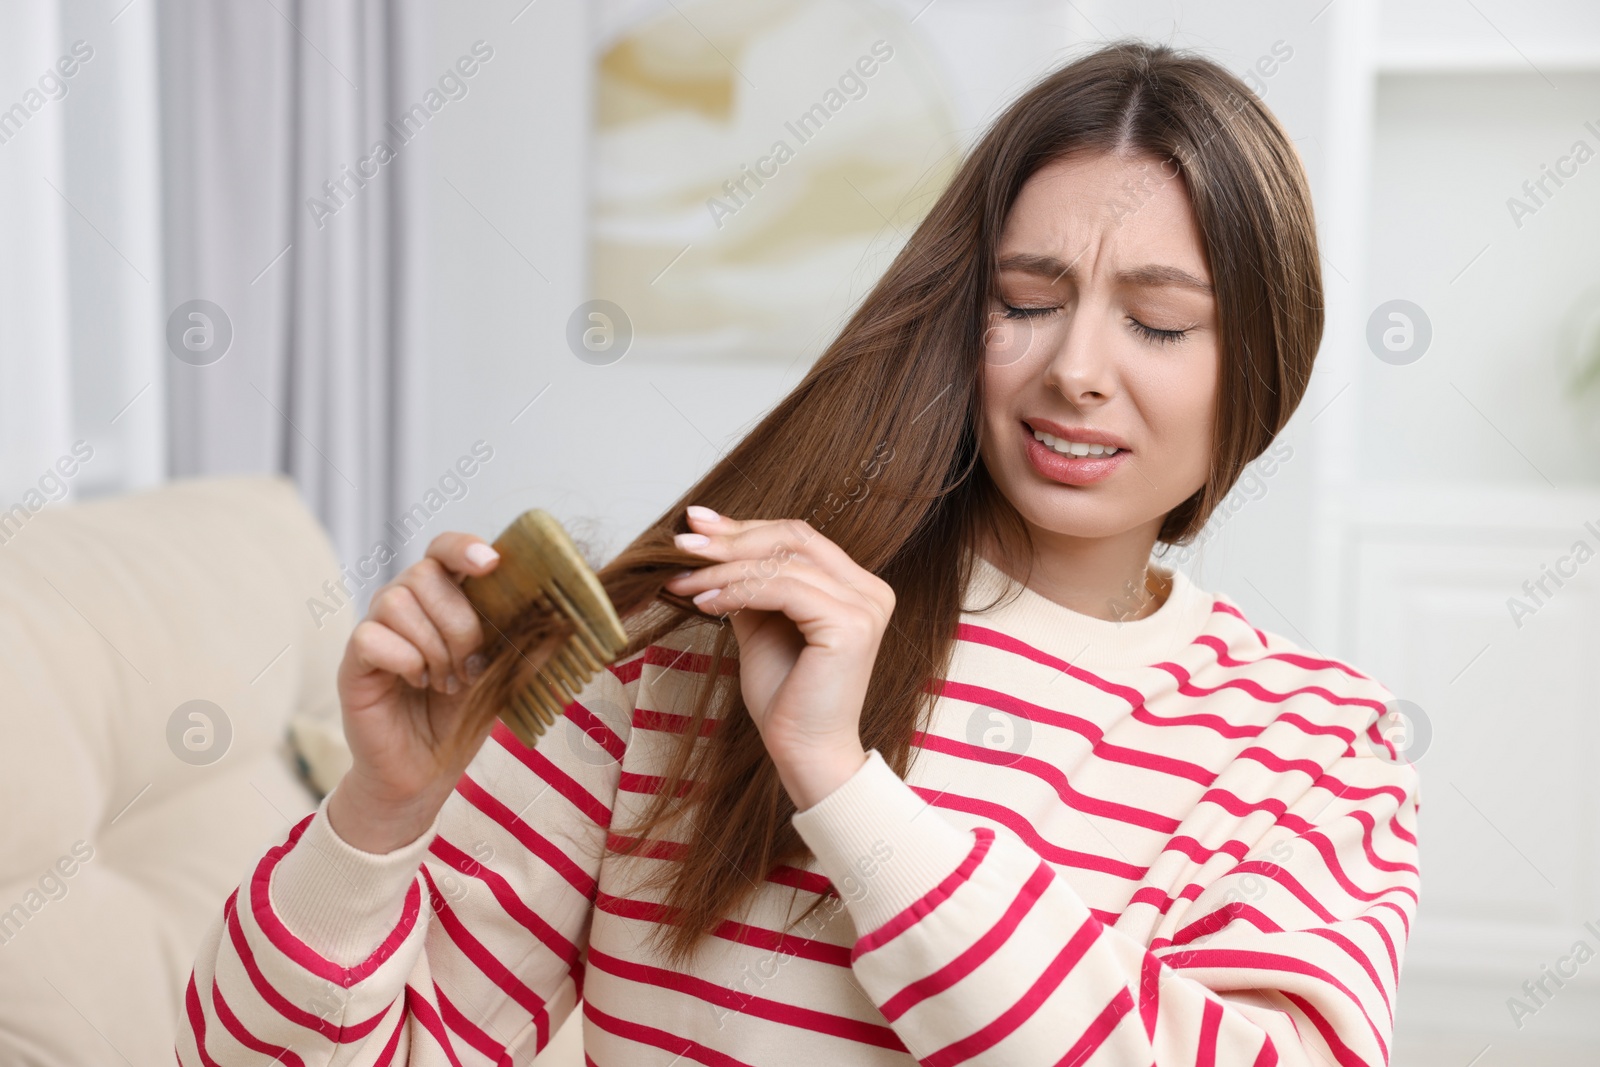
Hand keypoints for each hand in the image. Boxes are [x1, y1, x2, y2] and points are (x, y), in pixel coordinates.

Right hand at [328, 532, 502, 851]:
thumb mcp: (505, 678)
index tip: (491, 564)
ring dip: (433, 647)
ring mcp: (375, 629)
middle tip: (469, 666)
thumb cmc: (462, 717)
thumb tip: (566, 624)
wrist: (426, 771)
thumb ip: (528, 647)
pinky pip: (372, 637)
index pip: (444, 549)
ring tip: (444, 682)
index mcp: (442, 599)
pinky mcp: (353, 661)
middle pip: (424, 574)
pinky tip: (416, 684)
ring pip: (396, 602)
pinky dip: (403, 661)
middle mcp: (404, 605)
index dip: (464, 548)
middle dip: (459, 622)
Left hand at [662, 507, 889, 808]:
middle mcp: (869, 591)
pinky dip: (738, 591)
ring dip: (723, 568)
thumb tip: (709, 544)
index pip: (797, 537)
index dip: (745, 526)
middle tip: (682, 545)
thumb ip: (749, 585)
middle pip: (793, 538)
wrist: (804, 753)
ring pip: (782, 563)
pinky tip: (706, 604)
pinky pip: (783, 590)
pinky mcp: (850, 626)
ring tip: (683, 582)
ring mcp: (864, 607)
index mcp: (856, 587)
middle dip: (731, 539)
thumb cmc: (785, 698)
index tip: (697, 524)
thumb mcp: (761, 627)